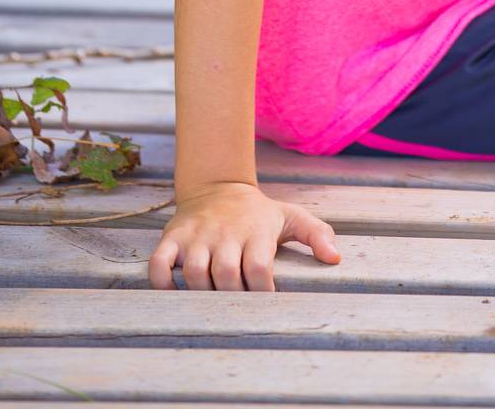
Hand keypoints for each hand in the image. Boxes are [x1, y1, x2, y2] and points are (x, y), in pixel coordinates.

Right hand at [149, 180, 340, 291]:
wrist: (218, 186)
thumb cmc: (258, 213)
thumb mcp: (290, 217)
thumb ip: (316, 234)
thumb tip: (335, 258)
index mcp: (255, 230)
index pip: (258, 268)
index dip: (262, 292)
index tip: (265, 303)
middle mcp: (225, 232)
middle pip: (225, 275)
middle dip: (232, 298)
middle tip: (237, 308)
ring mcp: (197, 235)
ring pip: (194, 272)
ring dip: (201, 293)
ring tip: (211, 302)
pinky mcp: (173, 236)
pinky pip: (159, 263)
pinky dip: (161, 283)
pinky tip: (173, 293)